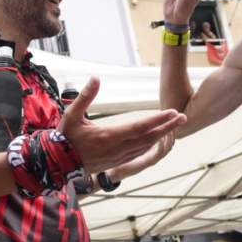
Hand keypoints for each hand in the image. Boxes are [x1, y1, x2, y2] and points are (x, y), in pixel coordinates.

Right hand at [59, 77, 184, 175]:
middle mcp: (118, 148)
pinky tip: (157, 139)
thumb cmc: (66, 138)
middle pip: (150, 137)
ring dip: (161, 135)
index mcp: (110, 136)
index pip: (140, 126)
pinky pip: (139, 152)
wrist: (59, 163)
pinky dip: (151, 144)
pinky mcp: (117, 161)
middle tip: (183, 117)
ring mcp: (119, 157)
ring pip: (146, 146)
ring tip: (174, 126)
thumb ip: (85, 96)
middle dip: (168, 127)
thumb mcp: (72, 115)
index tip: (173, 112)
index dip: (158, 119)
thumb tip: (95, 78)